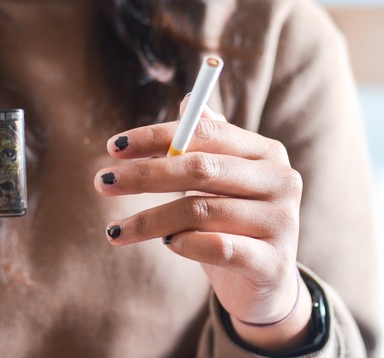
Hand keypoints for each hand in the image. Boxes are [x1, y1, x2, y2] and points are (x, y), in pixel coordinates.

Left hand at [95, 99, 310, 351]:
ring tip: (120, 229)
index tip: (113, 147)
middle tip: (102, 182)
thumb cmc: (232, 222)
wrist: (266, 282)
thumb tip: (186, 100)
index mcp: (265, 152)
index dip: (155, 136)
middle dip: (144, 175)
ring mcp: (281, 222)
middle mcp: (280, 181)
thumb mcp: (220, 180)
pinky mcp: (272, 263)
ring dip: (151, 219)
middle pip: (201, 169)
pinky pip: (218, 247)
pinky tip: (168, 244)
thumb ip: (206, 142)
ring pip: (201, 211)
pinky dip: (185, 244)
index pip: (204, 133)